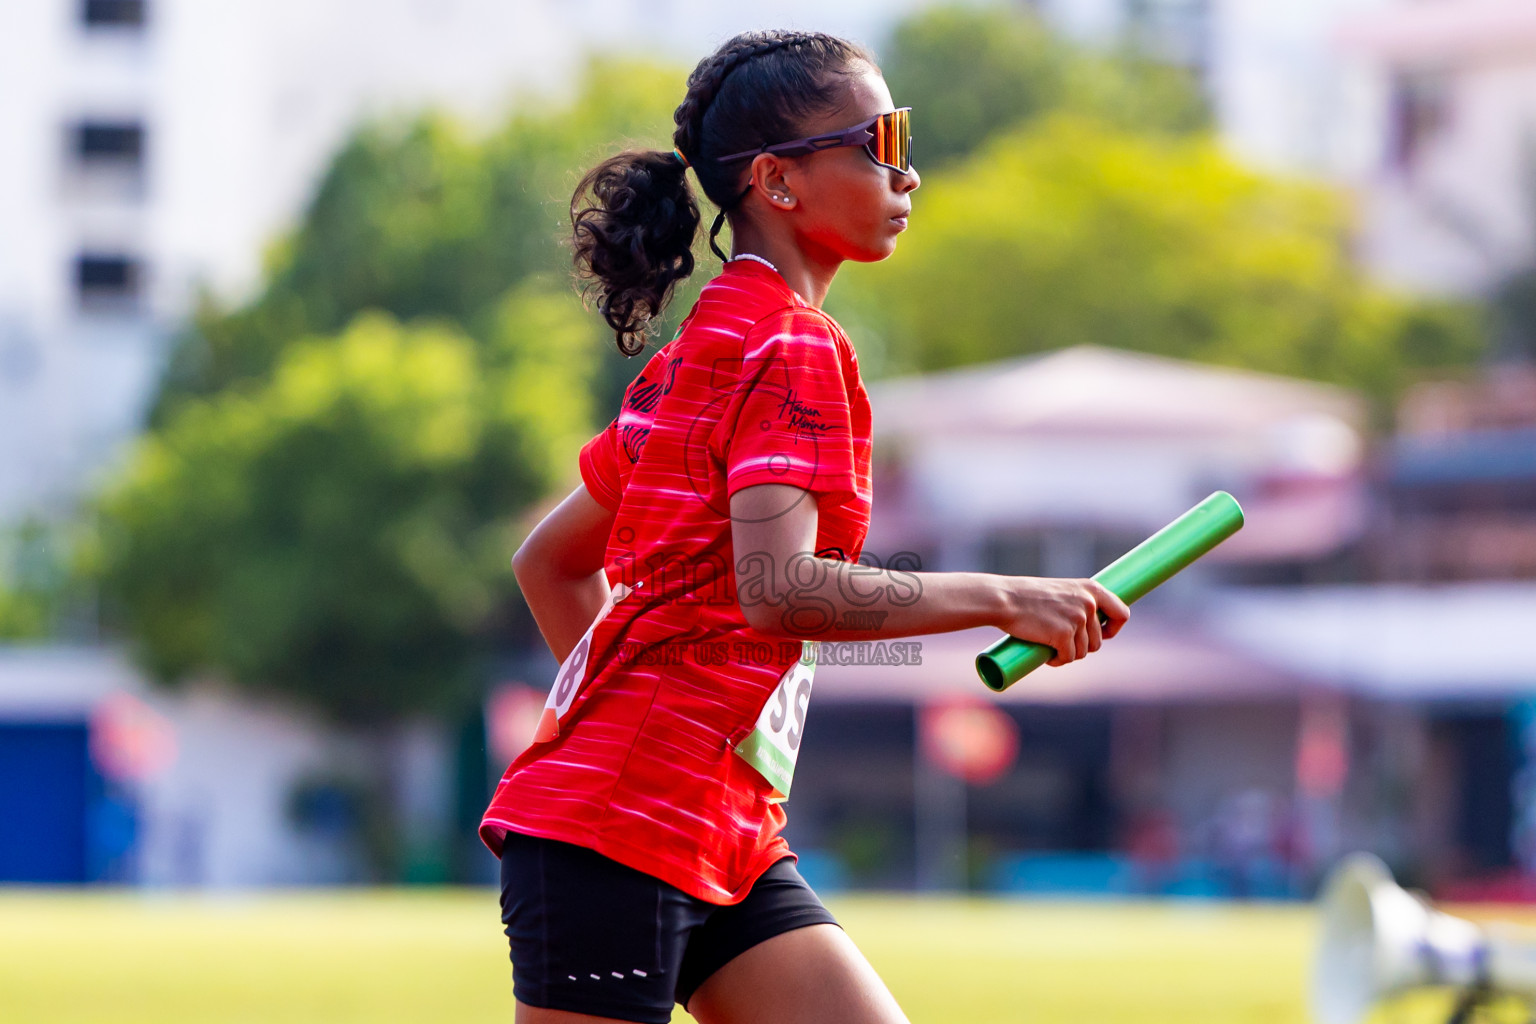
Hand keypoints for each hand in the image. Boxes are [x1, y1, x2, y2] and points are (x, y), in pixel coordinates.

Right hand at [996, 577, 1129, 666]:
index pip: (1122, 613)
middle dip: (1080, 647)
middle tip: (1061, 643)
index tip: (1103, 634)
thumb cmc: (1026, 596)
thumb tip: (1084, 629)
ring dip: (1067, 654)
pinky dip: (1057, 661)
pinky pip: (1068, 658)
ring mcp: (1077, 619)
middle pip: (1098, 641)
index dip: (1113, 628)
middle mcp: (1089, 603)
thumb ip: (1076, 604)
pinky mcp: (1064, 635)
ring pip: (1082, 652)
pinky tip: (1047, 655)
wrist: (1004, 599)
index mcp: (1091, 589)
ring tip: (1050, 647)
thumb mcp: (1060, 592)